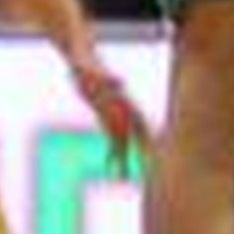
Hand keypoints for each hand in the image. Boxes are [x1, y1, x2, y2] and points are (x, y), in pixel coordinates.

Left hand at [66, 48, 150, 174]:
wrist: (80, 54)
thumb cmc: (85, 62)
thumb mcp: (92, 69)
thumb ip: (107, 76)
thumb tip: (120, 82)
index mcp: (122, 100)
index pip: (140, 124)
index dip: (147, 141)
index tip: (153, 157)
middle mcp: (121, 108)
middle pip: (135, 136)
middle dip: (140, 155)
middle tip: (145, 175)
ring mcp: (113, 111)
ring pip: (123, 139)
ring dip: (124, 158)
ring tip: (123, 180)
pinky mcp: (102, 113)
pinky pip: (110, 136)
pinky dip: (111, 151)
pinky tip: (110, 164)